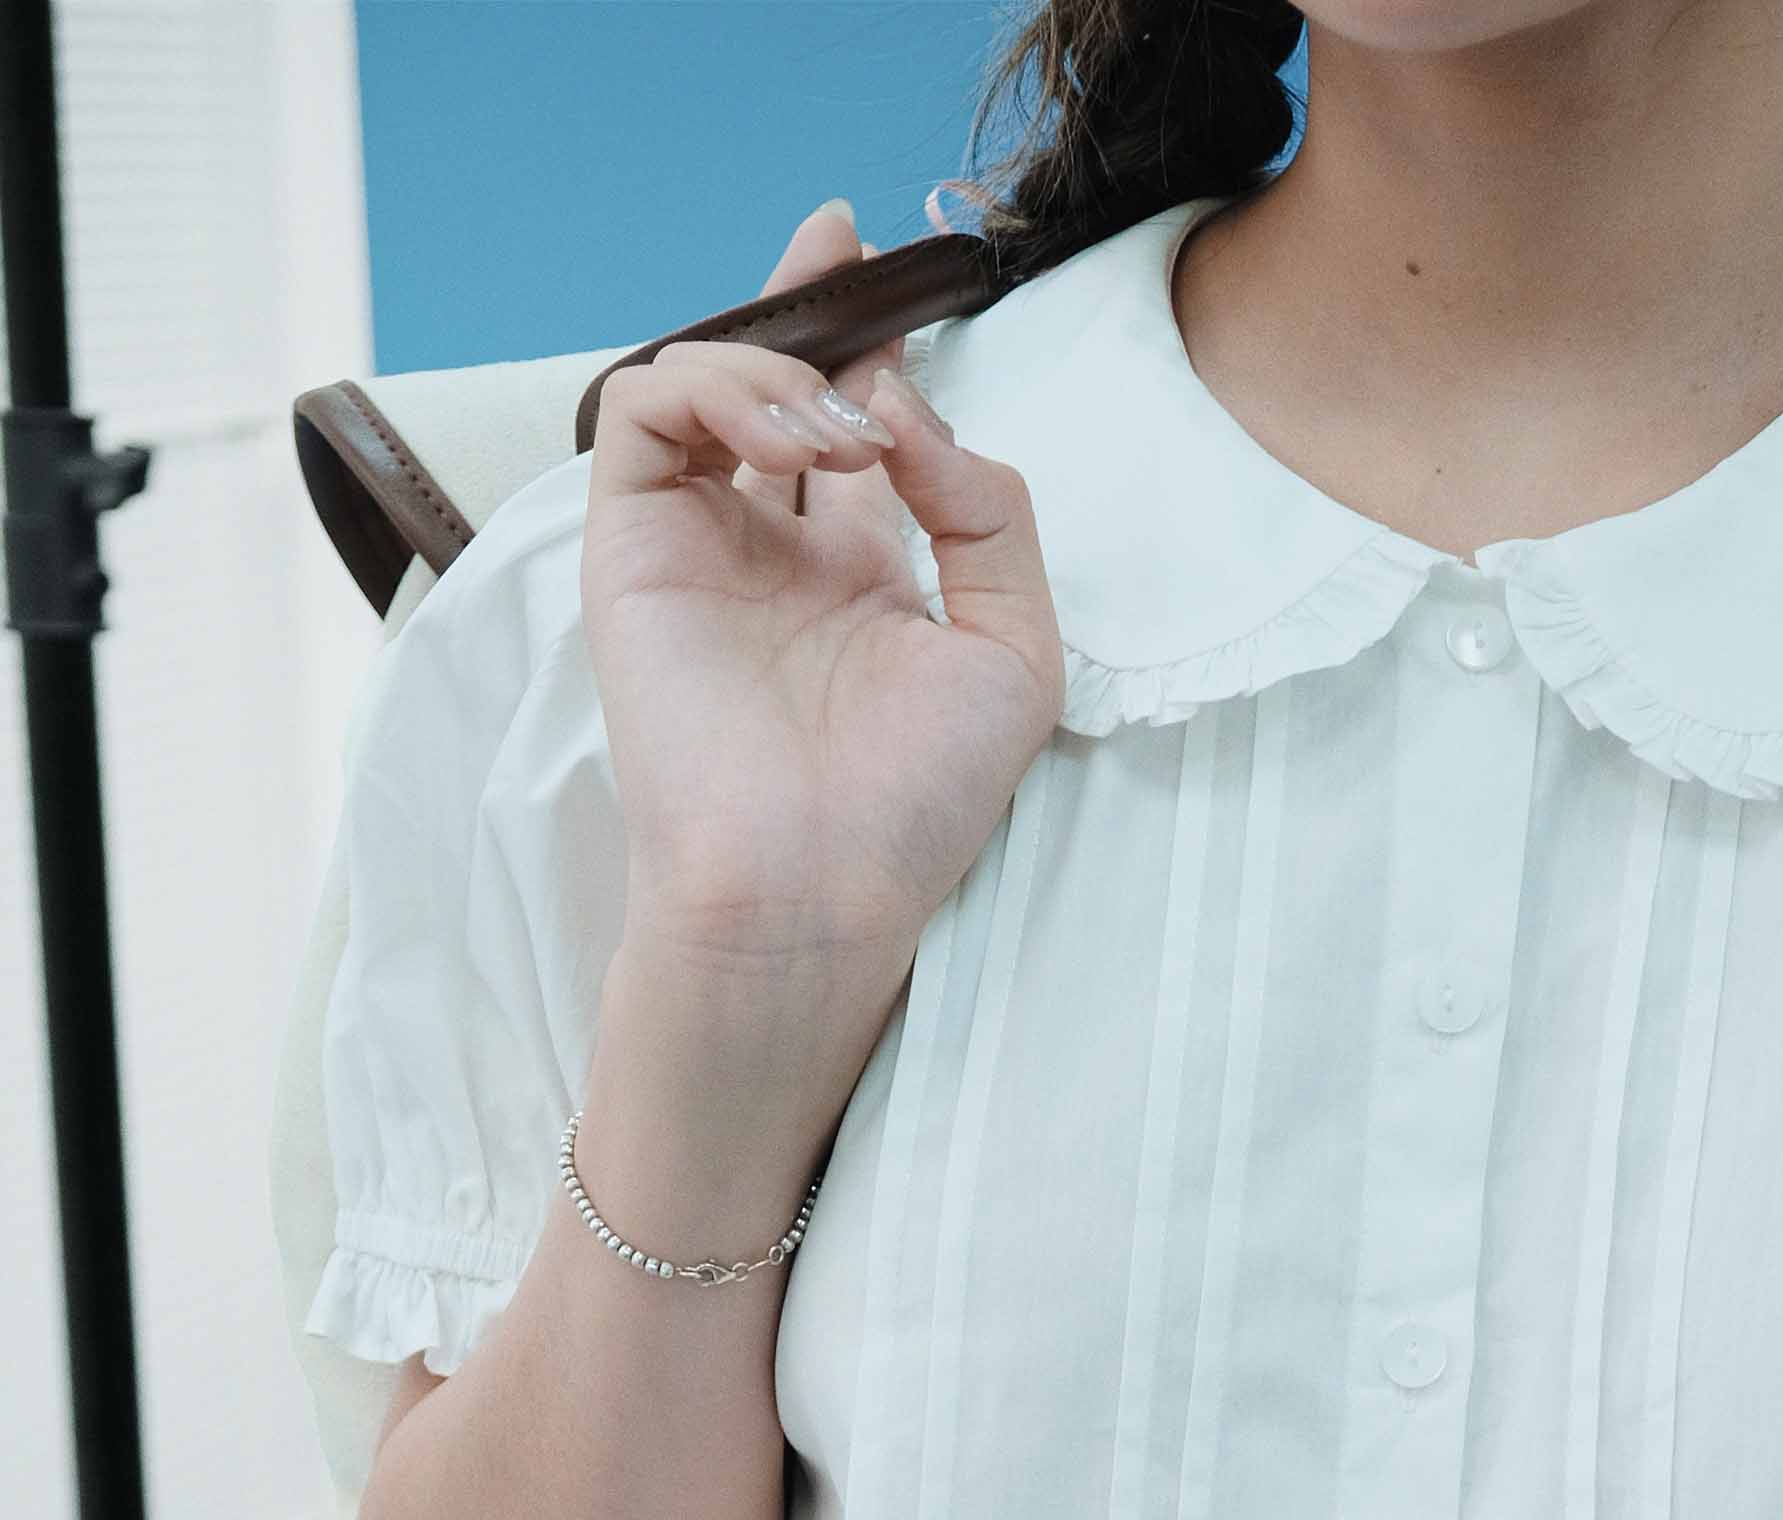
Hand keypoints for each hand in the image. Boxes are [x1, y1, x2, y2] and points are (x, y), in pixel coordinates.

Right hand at [579, 194, 1063, 986]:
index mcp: (854, 574)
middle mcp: (770, 550)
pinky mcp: (633, 545)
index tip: (903, 288)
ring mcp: (696, 544)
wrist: (815, 885)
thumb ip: (989, 514)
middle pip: (769, 382)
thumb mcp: (1013, 652)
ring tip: (844, 440)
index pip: (852, 427)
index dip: (872, 343)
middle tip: (843, 236)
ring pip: (707, 380)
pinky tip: (791, 442)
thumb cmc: (913, 805)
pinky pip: (646, 409)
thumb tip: (904, 408)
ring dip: (783, 372)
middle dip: (804, 297)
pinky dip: (715, 388)